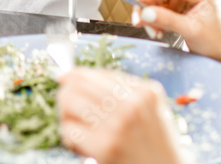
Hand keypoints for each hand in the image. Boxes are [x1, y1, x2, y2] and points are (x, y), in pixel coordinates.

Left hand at [58, 69, 186, 163]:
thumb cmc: (155, 146)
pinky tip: (80, 146)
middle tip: (68, 108)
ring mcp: (118, 125)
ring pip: (69, 102)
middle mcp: (132, 104)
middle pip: (78, 83)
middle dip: (67, 94)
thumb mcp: (151, 110)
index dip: (76, 75)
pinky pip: (69, 130)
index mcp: (145, 92)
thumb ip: (124, 92)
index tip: (65, 79)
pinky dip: (69, 138)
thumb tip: (74, 76)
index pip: (97, 73)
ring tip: (75, 128)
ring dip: (66, 115)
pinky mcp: (105, 147)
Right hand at [131, 0, 220, 64]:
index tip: (132, 0)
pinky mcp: (176, 2)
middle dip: (147, 5)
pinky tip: (157, 29)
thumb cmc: (214, 41)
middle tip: (140, 23)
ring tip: (154, 31)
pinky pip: (156, 4)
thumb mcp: (191, 31)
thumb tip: (145, 13)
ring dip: (149, 14)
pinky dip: (153, 17)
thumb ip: (167, 20)